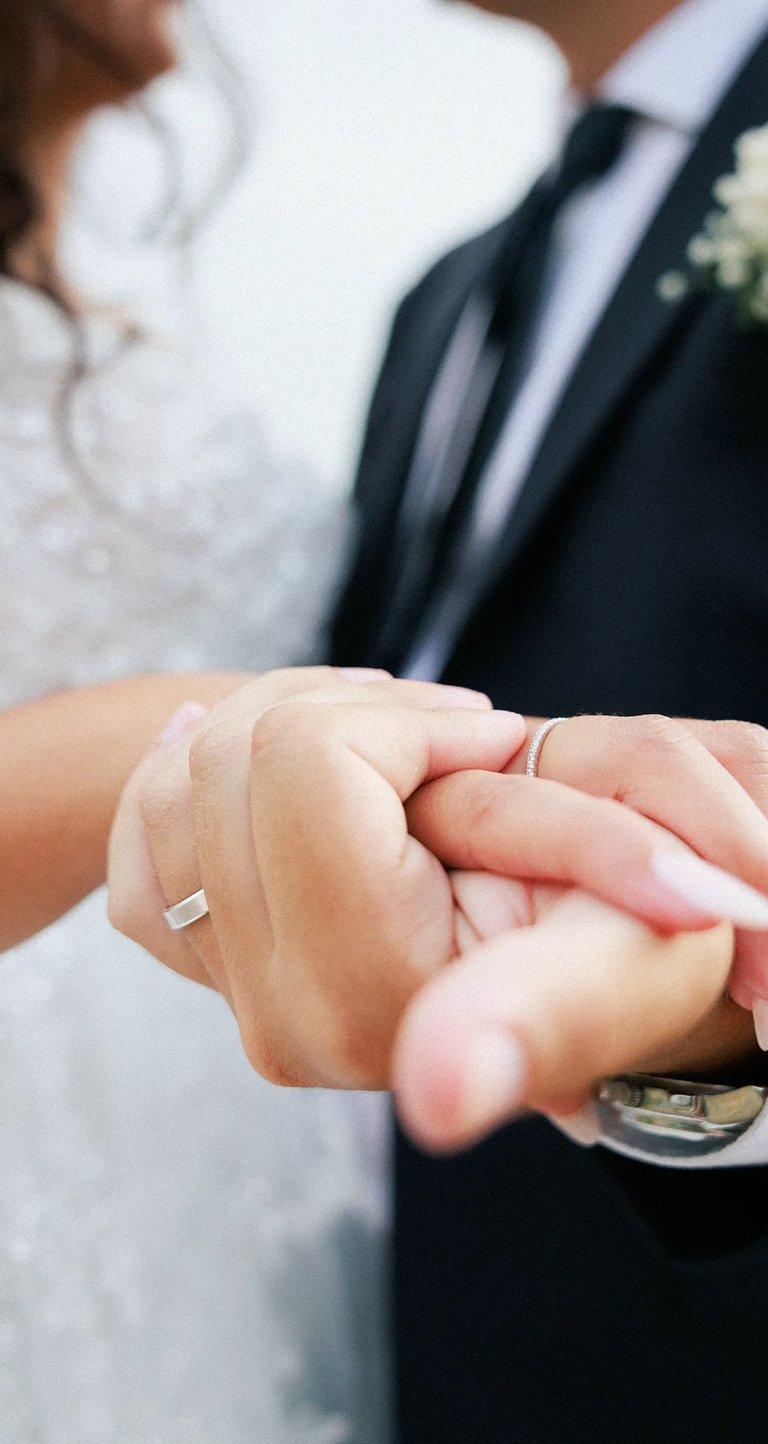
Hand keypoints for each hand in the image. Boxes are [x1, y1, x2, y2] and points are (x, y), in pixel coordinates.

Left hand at [109, 675, 764, 1106]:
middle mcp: (289, 1015)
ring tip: (377, 730)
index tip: (487, 733)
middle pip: (230, 760)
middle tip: (441, 723)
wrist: (585, 975)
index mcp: (382, 997)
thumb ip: (561, 956)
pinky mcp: (217, 973)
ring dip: (274, 720)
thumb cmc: (625, 934)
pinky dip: (182, 769)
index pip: (311, 766)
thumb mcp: (632, 921)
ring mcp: (241, 999)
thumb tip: (442, 1086)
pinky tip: (231, 737)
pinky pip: (140, 842)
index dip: (405, 719)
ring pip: (172, 781)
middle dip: (343, 706)